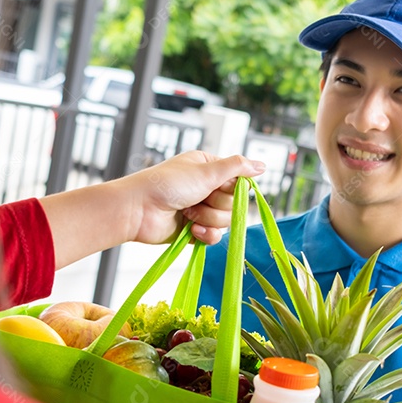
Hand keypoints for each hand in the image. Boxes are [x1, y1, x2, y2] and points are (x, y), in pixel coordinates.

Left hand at [120, 151, 264, 244]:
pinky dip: (205, 235)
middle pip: (234, 203)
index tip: (218, 187)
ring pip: (225, 221)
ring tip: (188, 213)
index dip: (233, 188)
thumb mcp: (205, 171)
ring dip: (208, 219)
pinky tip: (191, 230)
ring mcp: (200, 209)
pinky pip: (215, 236)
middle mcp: (206, 187)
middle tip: (197, 199)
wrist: (138, 210)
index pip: (239, 181)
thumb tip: (263, 165)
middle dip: (216, 205)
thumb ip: (237, 167)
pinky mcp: (194, 230)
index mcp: (208, 168)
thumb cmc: (166, 185)